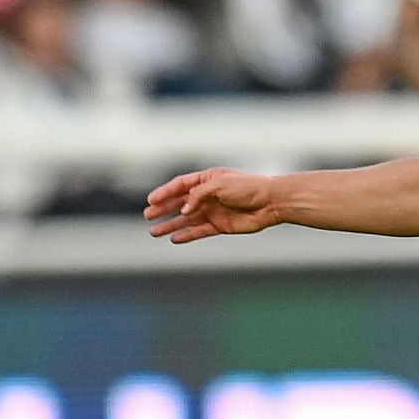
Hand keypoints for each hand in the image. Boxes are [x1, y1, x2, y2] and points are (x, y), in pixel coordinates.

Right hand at [145, 168, 279, 242]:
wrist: (271, 203)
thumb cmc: (248, 188)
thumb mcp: (219, 185)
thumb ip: (198, 196)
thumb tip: (183, 211)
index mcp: (207, 180)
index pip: (180, 185)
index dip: (165, 192)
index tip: (150, 200)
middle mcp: (208, 195)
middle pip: (180, 202)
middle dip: (163, 209)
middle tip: (148, 216)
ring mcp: (214, 211)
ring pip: (187, 219)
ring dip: (171, 225)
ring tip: (154, 231)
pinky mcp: (221, 225)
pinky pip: (199, 231)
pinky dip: (187, 235)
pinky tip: (174, 239)